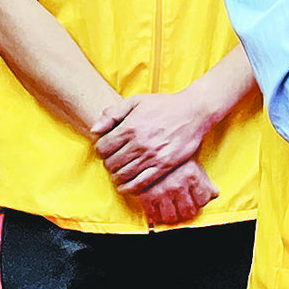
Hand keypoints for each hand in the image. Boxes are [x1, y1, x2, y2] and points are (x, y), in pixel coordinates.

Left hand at [91, 91, 211, 192]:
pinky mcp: (165, 165)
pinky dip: (129, 187)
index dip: (101, 150)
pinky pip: (140, 183)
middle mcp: (139, 143)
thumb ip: (112, 113)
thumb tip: (94, 131)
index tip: (108, 149)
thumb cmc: (164, 105)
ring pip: (122, 175)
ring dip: (117, 175)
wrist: (195, 110)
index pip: (102, 148)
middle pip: (111, 163)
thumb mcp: (136, 101)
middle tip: (115, 160)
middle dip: (109, 163)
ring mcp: (152, 156)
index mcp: (130, 127)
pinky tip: (127, 184)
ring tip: (121, 171)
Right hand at [137, 159, 218, 226]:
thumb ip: (206, 182)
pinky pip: (153, 216)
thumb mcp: (194, 167)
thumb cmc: (175, 160)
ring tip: (172, 208)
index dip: (200, 202)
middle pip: (188, 212)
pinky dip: (156, 215)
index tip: (196, 200)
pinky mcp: (145, 196)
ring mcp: (161, 192)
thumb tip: (215, 194)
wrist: (153, 151)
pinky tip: (159, 208)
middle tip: (184, 206)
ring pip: (171, 217)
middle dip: (188, 211)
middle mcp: (177, 185)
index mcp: (191, 176)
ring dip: (173, 215)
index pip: (202, 200)